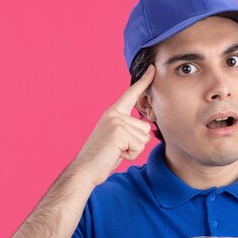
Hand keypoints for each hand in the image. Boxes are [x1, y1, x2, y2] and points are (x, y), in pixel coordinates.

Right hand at [75, 65, 155, 187]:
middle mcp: (115, 114)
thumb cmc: (102, 157)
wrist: (85, 169)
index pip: (131, 94)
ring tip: (116, 151)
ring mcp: (116, 122)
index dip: (143, 81)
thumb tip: (147, 131)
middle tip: (117, 148)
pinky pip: (139, 147)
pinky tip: (116, 154)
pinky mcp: (119, 132)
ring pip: (144, 138)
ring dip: (133, 150)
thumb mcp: (118, 139)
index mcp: (113, 113)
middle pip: (145, 127)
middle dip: (137, 143)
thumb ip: (130, 130)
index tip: (152, 69)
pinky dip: (131, 155)